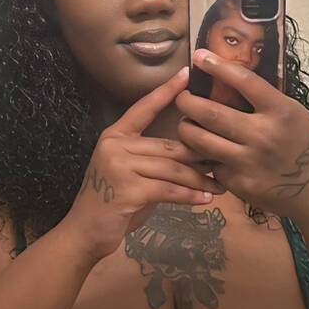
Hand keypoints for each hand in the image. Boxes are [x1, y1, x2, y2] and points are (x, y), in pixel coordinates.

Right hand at [64, 66, 224, 260]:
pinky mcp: (129, 189)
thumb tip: (191, 157)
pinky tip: (205, 200)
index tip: (186, 75)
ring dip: (199, 179)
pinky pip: (169, 189)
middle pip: (169, 146)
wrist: (84, 233)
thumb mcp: (129, 175)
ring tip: (220, 185)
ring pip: (172, 168)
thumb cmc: (110, 205)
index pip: (144, 108)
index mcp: (115, 136)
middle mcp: (115, 145)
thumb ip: (153, 162)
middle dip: (199, 156)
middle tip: (224, 160)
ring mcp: (120, 166)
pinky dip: (190, 196)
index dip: (166, 91)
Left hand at [173, 49, 308, 221]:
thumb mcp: (293, 114)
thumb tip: (228, 76)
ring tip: (185, 123)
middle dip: (187, 102)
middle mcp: (263, 135)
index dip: (217, 66)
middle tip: (182, 97)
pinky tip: (203, 152)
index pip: (244, 81)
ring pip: (200, 141)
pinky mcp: (240, 184)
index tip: (199, 56)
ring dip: (186, 129)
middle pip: (210, 113)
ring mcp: (249, 162)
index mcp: (281, 111)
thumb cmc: (302, 144)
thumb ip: (265, 99)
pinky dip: (204, 157)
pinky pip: (211, 165)